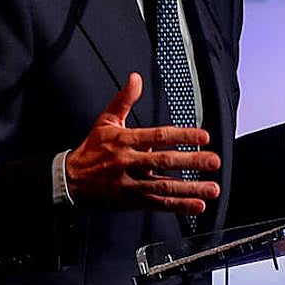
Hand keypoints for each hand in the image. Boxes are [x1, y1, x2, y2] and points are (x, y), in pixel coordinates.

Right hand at [66, 73, 219, 213]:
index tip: (203, 136)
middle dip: (191, 161)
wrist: (69, 181)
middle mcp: (128, 162)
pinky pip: (158, 204)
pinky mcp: (131, 201)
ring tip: (212, 188)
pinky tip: (197, 206)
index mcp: (124, 140)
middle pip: (164, 162)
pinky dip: (178, 206)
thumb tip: (135, 78)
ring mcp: (130, 183)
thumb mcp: (105, 121)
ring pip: (164, 187)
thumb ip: (123, 100)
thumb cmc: (91, 149)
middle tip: (214, 161)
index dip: (182, 136)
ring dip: (190, 189)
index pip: (158, 136)